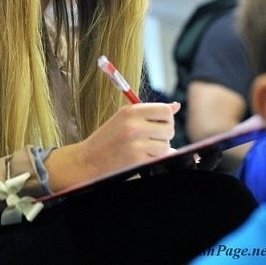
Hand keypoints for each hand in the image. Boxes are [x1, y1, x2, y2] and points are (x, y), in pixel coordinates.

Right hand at [45, 102, 179, 191]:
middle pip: (169, 128)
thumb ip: (149, 112)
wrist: (89, 160)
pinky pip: (160, 158)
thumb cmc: (108, 138)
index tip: (158, 124)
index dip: (166, 118)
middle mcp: (134, 125)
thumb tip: (176, 106)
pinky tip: (140, 157)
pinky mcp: (138, 160)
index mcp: (131, 111)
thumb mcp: (124, 118)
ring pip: (167, 145)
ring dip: (159, 149)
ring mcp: (137, 143)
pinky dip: (154, 159)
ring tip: (142, 148)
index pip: (165, 110)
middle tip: (149, 138)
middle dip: (164, 135)